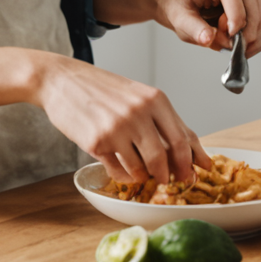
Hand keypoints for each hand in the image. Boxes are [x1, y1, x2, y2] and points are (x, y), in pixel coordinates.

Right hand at [32, 53, 210, 184]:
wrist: (62, 81)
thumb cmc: (102, 89)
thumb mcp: (137, 95)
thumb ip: (160, 119)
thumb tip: (186, 148)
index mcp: (155, 99)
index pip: (183, 137)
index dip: (192, 160)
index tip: (197, 171)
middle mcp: (139, 113)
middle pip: (165, 157)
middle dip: (171, 174)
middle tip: (169, 180)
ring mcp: (117, 129)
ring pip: (142, 168)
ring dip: (145, 176)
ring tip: (142, 171)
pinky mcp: (97, 143)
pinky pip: (119, 172)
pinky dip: (126, 176)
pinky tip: (124, 170)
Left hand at [156, 0, 260, 53]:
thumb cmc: (178, 1)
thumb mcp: (179, 17)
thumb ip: (194, 29)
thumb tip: (209, 39)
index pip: (239, 6)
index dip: (234, 29)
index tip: (227, 44)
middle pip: (256, 13)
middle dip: (244, 35)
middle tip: (227, 47)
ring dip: (251, 37)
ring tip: (229, 42)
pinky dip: (255, 35)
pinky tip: (239, 41)